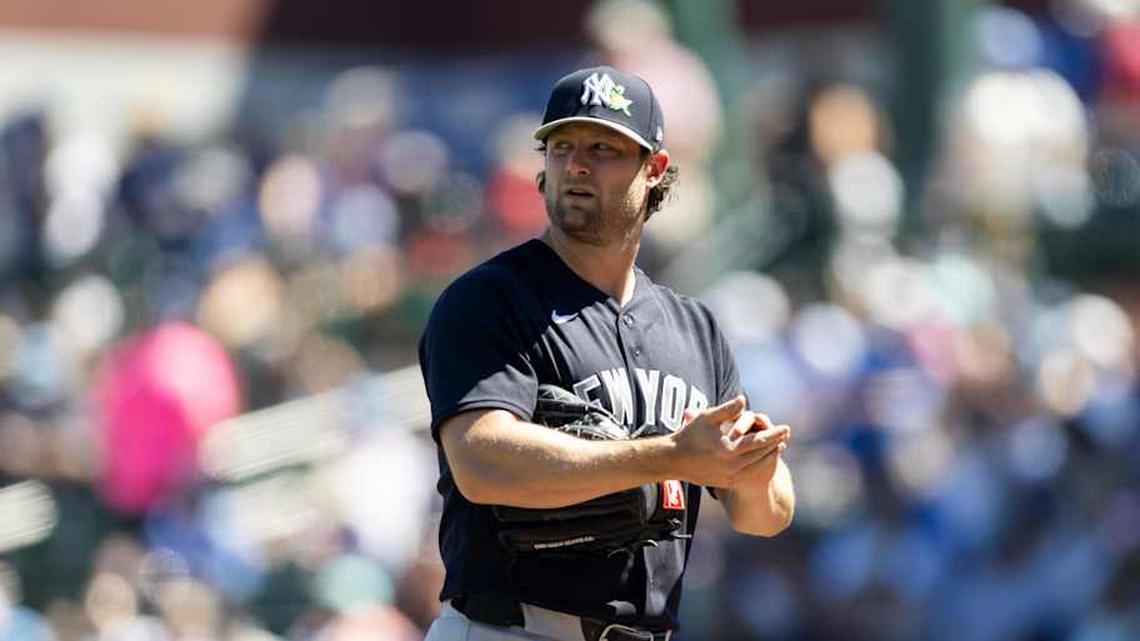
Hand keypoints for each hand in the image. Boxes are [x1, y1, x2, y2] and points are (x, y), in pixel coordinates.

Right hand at [667, 396, 788, 487]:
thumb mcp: (706, 418)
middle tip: (786, 434)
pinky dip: (758, 465)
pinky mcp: (726, 482)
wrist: (673, 460)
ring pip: (757, 466)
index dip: (774, 434)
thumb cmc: (689, 435)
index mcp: (729, 449)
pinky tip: (763, 458)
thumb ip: (727, 410)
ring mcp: (730, 476)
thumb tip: (744, 400)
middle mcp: (732, 465)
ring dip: (769, 455)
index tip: (787, 428)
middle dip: (775, 443)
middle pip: (762, 454)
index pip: (759, 440)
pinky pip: (748, 474)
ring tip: (778, 445)